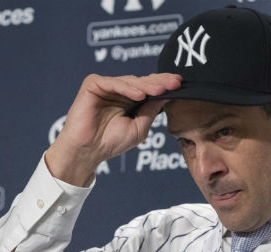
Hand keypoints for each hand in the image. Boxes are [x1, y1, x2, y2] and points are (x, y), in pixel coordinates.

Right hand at [45, 73, 181, 185]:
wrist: (89, 151)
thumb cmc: (112, 142)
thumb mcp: (140, 127)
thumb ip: (152, 110)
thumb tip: (170, 95)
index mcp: (131, 99)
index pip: (150, 88)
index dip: (165, 85)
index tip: (181, 84)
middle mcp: (120, 90)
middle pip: (143, 81)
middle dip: (160, 82)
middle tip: (176, 82)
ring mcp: (106, 86)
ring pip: (130, 81)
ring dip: (147, 86)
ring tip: (160, 90)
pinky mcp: (93, 85)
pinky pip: (113, 83)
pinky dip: (126, 88)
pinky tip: (140, 95)